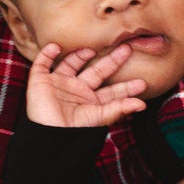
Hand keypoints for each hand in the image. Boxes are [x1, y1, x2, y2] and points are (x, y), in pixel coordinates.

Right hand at [26, 43, 146, 128]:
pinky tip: (56, 47)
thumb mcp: (100, 117)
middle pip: (96, 71)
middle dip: (111, 61)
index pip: (111, 91)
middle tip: (127, 49)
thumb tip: (142, 105)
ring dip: (79, 54)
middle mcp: (76, 91)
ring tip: (91, 49)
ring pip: (70, 63)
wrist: (51, 136)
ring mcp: (58, 84)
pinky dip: (46, 53)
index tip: (142, 82)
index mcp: (91, 101)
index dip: (125, 87)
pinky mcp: (40, 81)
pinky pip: (42, 63)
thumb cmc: (75, 130)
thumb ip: (119, 108)